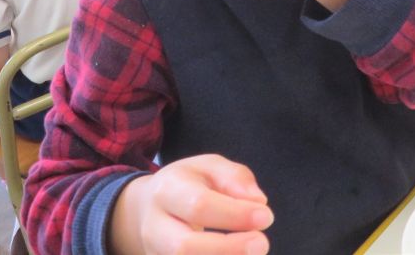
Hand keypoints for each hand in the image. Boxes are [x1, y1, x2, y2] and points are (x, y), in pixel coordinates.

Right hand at [110, 155, 271, 254]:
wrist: (149, 207)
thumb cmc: (188, 184)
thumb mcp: (210, 168)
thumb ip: (236, 178)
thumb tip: (258, 202)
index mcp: (167, 189)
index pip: (199, 205)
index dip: (235, 214)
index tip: (266, 216)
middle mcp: (154, 225)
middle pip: (184, 246)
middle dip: (228, 249)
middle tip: (262, 244)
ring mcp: (155, 252)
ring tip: (252, 252)